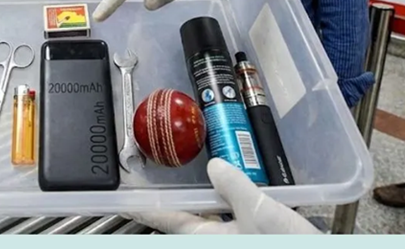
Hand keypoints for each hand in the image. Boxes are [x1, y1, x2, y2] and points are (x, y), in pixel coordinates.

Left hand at [125, 159, 320, 233]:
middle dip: (169, 197)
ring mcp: (229, 241)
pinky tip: (230, 189)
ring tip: (189, 176)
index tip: (118, 193)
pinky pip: (224, 220)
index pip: (160, 216)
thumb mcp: (259, 209)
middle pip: (180, 217)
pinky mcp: (247, 239)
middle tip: (154, 173)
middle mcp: (211, 242)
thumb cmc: (286, 247)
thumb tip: (214, 165)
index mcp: (203, 238)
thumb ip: (234, 184)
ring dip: (197, 199)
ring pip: (203, 218)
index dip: (138, 203)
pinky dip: (222, 203)